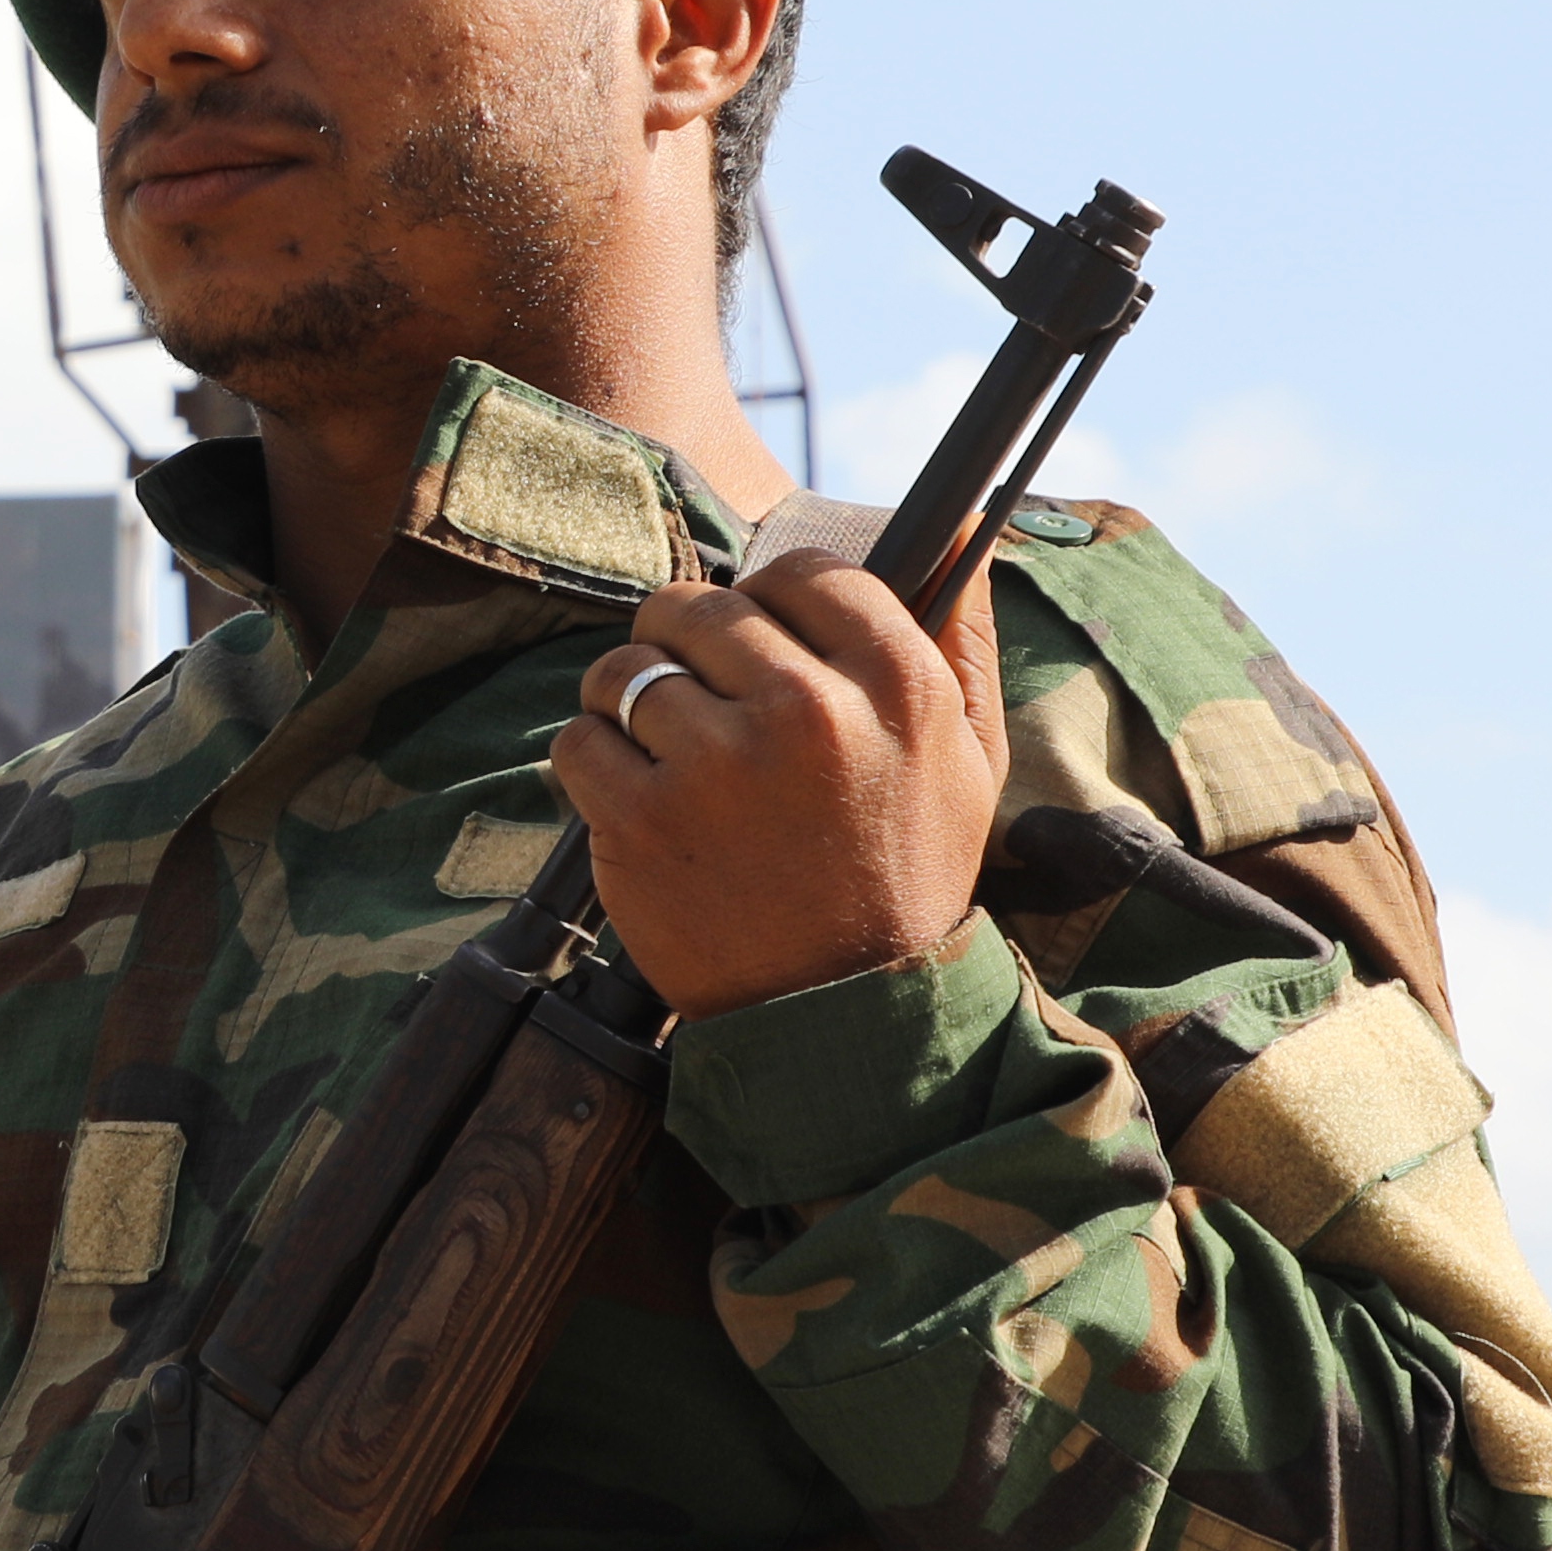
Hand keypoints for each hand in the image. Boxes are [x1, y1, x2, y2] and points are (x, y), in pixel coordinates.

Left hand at [550, 549, 1007, 1018]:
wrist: (844, 1017)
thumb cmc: (906, 878)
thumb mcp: (972, 760)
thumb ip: (959, 641)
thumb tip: (956, 533)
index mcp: (896, 684)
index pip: (805, 572)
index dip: (774, 598)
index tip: (764, 636)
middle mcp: (808, 711)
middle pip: (703, 607)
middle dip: (689, 642)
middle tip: (702, 696)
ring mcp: (717, 765)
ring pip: (628, 666)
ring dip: (630, 698)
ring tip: (663, 748)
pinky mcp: (641, 819)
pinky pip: (579, 736)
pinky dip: (593, 760)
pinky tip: (635, 796)